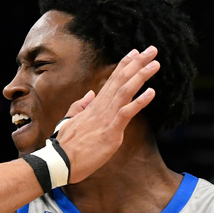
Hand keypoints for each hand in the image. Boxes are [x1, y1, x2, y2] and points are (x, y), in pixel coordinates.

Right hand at [57, 46, 159, 182]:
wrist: (58, 162)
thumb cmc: (64, 146)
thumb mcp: (68, 121)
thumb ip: (79, 106)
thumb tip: (90, 94)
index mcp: (93, 107)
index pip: (111, 81)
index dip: (124, 66)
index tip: (135, 53)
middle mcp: (100, 109)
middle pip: (120, 80)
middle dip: (137, 64)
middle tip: (151, 50)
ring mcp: (105, 119)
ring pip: (125, 92)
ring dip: (141, 76)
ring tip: (155, 64)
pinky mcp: (110, 132)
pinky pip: (126, 113)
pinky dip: (139, 102)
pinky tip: (151, 92)